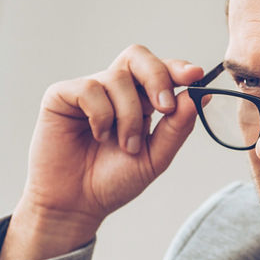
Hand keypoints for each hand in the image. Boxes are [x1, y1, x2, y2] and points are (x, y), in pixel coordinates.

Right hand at [0, 45, 203, 259]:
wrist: (78, 203)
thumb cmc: (113, 180)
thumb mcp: (155, 157)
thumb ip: (176, 128)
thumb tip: (198, 98)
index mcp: (139, 99)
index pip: (160, 70)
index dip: (177, 68)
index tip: (195, 75)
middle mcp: (114, 89)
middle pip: (138, 57)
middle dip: (157, 78)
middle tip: (165, 107)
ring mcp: (89, 90)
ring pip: (118, 78)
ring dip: (129, 115)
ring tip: (125, 145)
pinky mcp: (62, 95)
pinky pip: (90, 89)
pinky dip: (101, 115)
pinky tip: (98, 135)